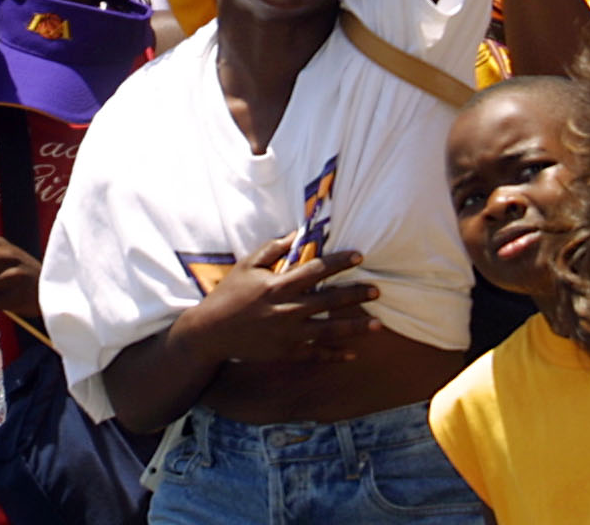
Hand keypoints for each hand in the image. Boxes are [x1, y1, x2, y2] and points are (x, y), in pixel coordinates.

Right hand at [175, 239, 379, 366]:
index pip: (315, 270)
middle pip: (328, 301)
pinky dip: (335, 355)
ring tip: (378, 325)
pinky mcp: (286, 352)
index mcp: (278, 285)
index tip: (359, 255)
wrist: (211, 332)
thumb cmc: (230, 294)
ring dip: (355, 327)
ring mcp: (288, 334)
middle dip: (355, 295)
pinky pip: (316, 354)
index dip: (338, 262)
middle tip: (377, 290)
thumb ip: (273, 249)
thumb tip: (297, 235)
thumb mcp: (247, 265)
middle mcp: (286, 310)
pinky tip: (353, 353)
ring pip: (329, 330)